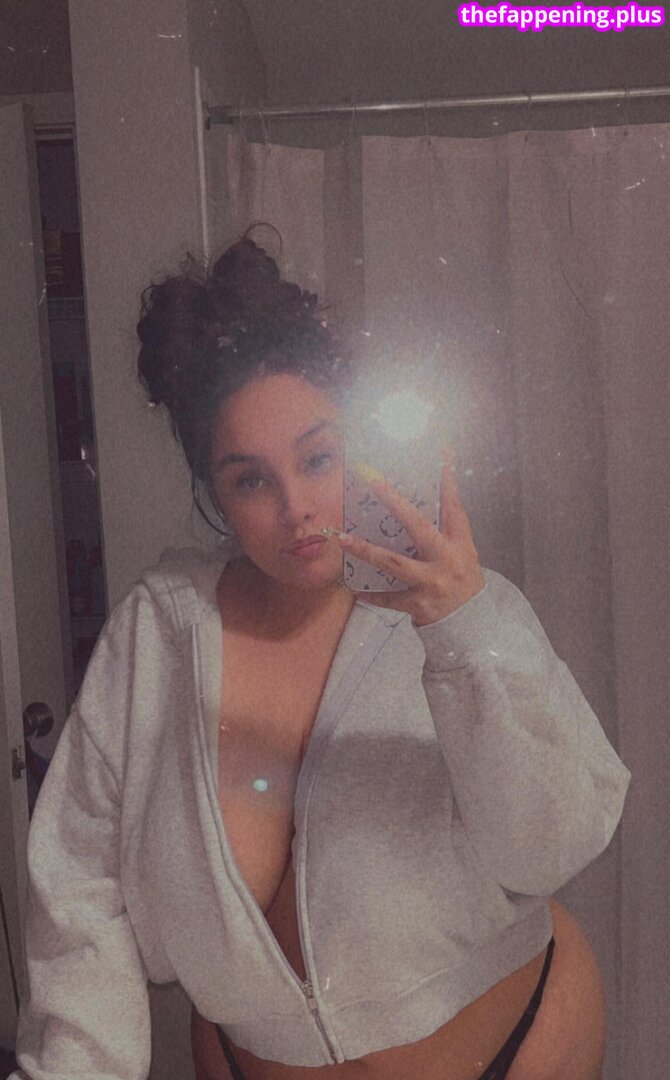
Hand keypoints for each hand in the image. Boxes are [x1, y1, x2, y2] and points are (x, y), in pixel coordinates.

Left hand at [324, 445, 485, 626]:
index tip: (440, 449)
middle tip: (370, 478)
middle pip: (416, 524)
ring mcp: (432, 582)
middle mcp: (447, 559)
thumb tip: (424, 497)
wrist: (473, 624)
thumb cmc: (462, 580)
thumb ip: (445, 528)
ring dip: (367, 550)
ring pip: (394, 563)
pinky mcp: (419, 605)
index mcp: (459, 542)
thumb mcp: (463, 552)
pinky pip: (388, 598)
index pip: (452, 503)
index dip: (447, 477)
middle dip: (392, 499)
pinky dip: (370, 595)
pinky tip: (352, 588)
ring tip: (344, 539)